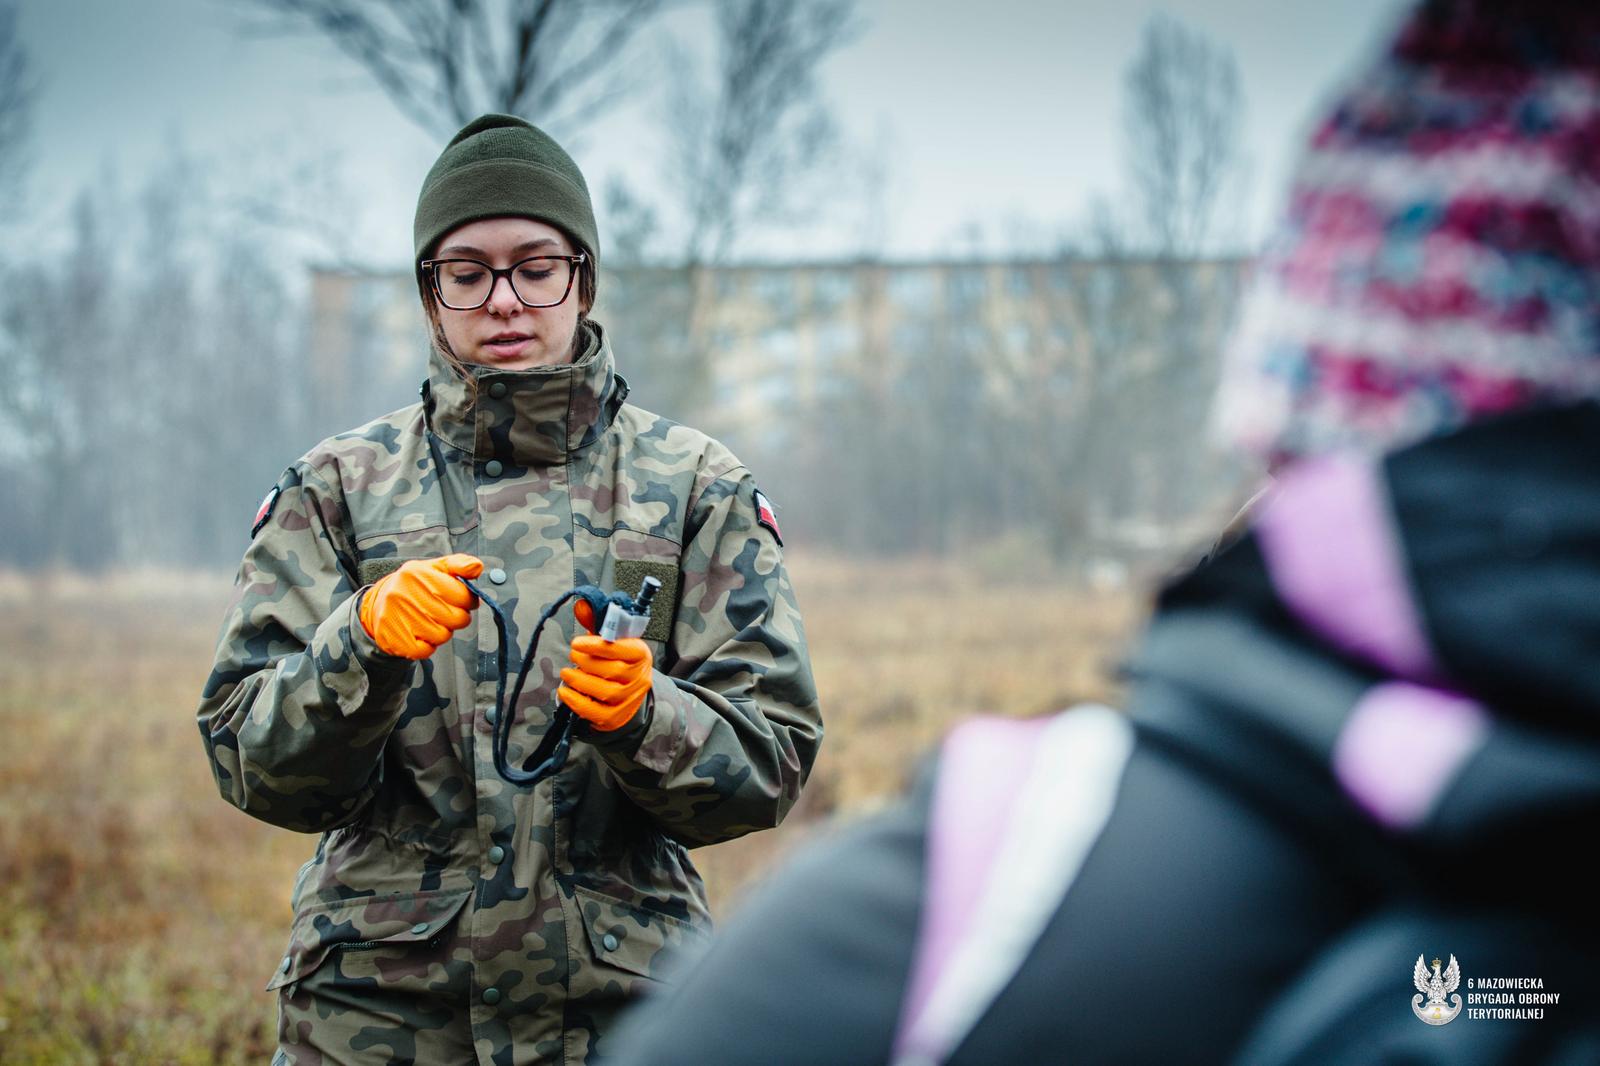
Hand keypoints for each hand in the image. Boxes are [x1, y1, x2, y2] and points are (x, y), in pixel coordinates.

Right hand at [358, 553, 482, 658]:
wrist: (380, 603)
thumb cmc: (416, 585)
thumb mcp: (437, 568)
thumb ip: (460, 564)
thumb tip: (477, 567)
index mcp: (418, 574)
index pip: (462, 595)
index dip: (468, 600)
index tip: (462, 601)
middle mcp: (404, 594)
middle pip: (455, 618)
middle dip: (457, 618)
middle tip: (446, 613)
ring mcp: (396, 617)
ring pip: (442, 636)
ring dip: (442, 631)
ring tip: (431, 621)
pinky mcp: (392, 639)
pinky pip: (425, 651)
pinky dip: (427, 646)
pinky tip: (420, 634)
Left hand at [559, 601, 651, 730]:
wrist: (629, 690)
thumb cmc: (617, 659)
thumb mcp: (612, 640)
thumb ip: (596, 623)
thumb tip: (582, 606)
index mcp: (641, 654)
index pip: (623, 649)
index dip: (597, 645)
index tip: (576, 642)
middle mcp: (639, 678)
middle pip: (612, 670)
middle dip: (586, 662)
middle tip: (572, 655)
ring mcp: (629, 700)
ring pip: (605, 691)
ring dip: (580, 681)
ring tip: (567, 673)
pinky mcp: (616, 716)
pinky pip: (596, 712)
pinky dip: (577, 702)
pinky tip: (565, 691)